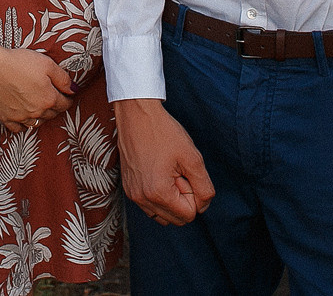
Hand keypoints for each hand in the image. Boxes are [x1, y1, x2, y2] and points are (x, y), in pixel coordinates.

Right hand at [0, 48, 73, 132]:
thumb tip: (74, 90)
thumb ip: (63, 79)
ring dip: (41, 117)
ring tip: (40, 108)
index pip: (64, 104)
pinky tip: (24, 117)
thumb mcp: (47, 64)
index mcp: (49, 99)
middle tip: (53, 99)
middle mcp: (37, 112)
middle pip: (51, 114)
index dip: (67, 99)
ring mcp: (21, 117)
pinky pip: (19, 129)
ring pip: (37, 123)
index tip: (66, 96)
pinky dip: (23, 125)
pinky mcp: (7, 118)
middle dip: (55, 107)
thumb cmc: (19, 62)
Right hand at [114, 99, 213, 224]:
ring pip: (163, 215)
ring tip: (168, 173)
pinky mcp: (129, 188)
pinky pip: (150, 207)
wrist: (137, 114)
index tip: (185, 173)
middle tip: (178, 172)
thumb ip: (204, 187)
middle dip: (183, 199)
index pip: (189, 215)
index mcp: (158, 193)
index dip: (194, 194)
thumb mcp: (193, 158)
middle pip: (176, 219)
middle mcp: (142, 199)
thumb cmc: (164, 132)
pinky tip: (159, 173)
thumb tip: (203, 206)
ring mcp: (133, 195)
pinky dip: (159, 196)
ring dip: (171, 200)